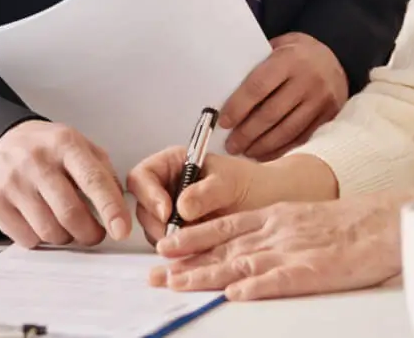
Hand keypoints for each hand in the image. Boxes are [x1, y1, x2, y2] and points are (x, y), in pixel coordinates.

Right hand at [0, 120, 130, 247]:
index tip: (122, 231)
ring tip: (66, 226)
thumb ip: (104, 174)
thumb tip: (120, 211)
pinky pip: (26, 238)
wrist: (3, 140)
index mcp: (65, 144)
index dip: (111, 209)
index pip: (93, 180)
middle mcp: (36, 161)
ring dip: (65, 237)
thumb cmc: (49, 148)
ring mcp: (12, 182)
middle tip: (94, 234)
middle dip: (89, 233)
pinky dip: (40, 239)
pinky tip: (41, 223)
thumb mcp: (81, 147)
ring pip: (49, 231)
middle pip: (70, 213)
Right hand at [127, 150, 336, 242]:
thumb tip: (182, 206)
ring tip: (196, 239)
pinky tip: (198, 249)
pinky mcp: (181, 234)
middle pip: (142, 206)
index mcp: (174, 164)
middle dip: (157, 223)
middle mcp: (168, 187)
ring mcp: (172, 212)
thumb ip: (207, 192)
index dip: (148, 194)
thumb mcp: (231, 183)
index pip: (143, 176)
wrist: (271, 206)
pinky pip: (169, 245)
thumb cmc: (254, 185)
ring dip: (169, 239)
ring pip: (153, 228)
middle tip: (178, 235)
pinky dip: (179, 250)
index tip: (168, 212)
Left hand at [148, 188, 413, 300]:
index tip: (165, 247)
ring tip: (175, 284)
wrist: (389, 222)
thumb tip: (250, 249)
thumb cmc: (353, 223)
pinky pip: (280, 280)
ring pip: (241, 263)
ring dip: (205, 275)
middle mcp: (278, 231)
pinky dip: (255, 287)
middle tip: (153, 275)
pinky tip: (233, 294)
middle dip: (185, 262)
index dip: (192, 236)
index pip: (225, 226)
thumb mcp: (306, 217)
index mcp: (277, 216)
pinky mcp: (314, 270)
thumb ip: (277, 230)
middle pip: (223, 248)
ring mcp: (294, 250)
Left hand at [219, 33, 347, 158]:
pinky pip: (302, 138)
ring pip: (287, 130)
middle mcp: (308, 79)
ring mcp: (321, 99)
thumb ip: (257, 64)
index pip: (258, 87)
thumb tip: (224, 91)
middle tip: (231, 145)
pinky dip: (281, 149)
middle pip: (271, 114)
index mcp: (290, 59)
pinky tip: (265, 154)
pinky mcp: (329, 115)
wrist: (337, 57)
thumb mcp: (279, 46)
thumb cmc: (297, 54)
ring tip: (245, 152)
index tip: (224, 122)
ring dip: (262, 146)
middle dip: (247, 133)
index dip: (238, 107)